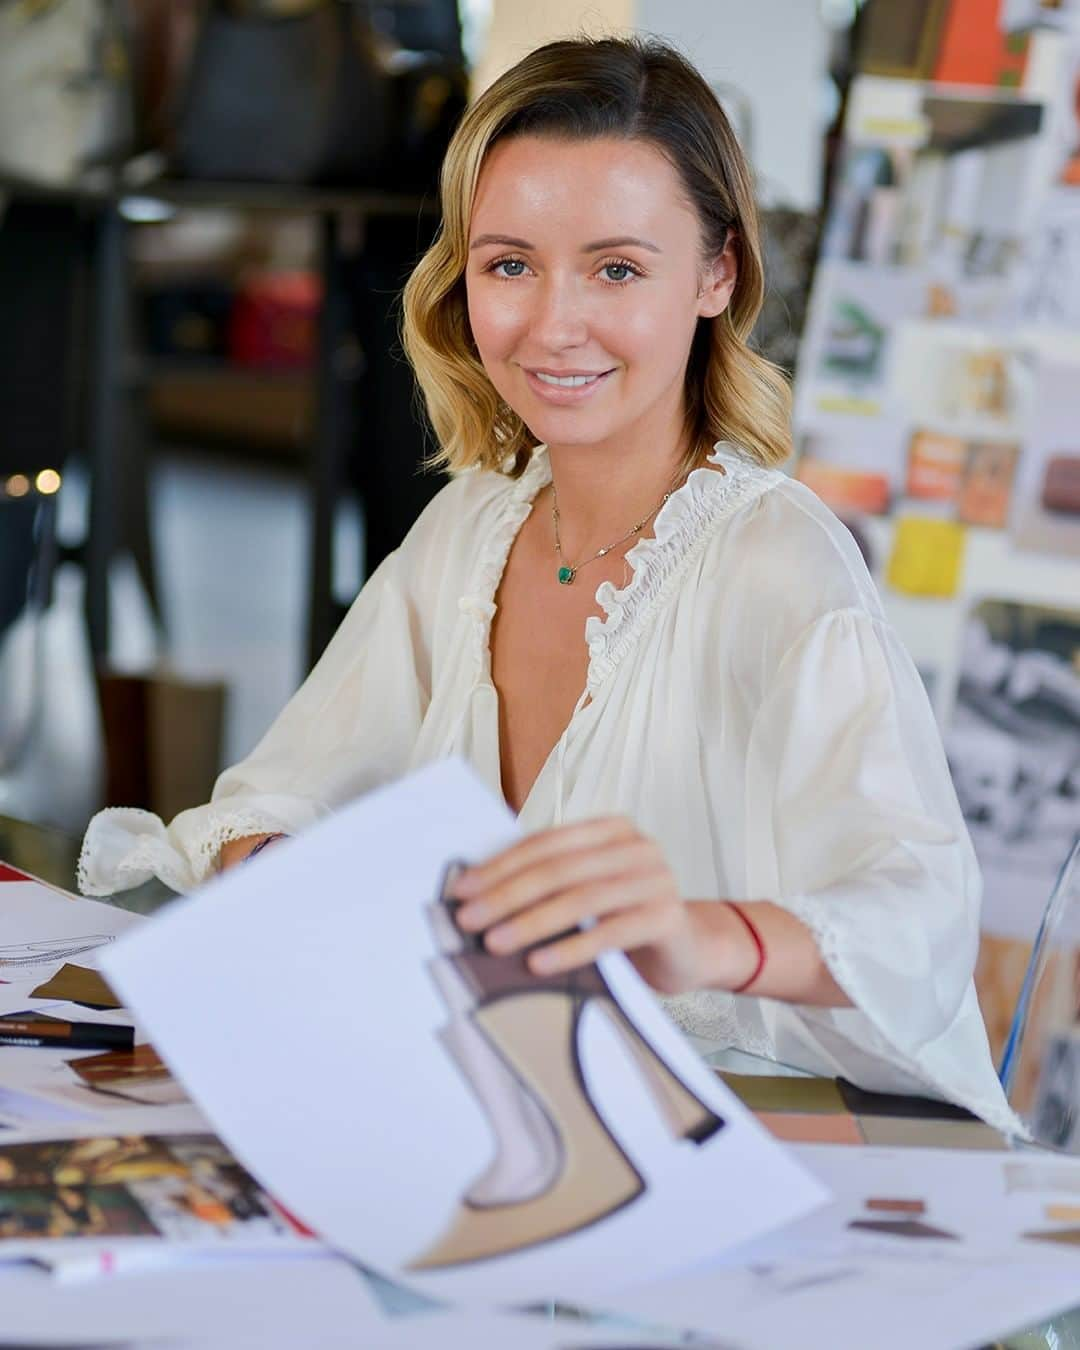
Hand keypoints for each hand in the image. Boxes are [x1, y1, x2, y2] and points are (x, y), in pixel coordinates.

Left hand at [452, 817, 723, 994]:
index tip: (461, 890)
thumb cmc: (623, 920)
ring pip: (580, 899)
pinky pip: (611, 933)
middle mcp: (636, 846)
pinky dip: (570, 949)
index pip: (544, 844)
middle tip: (468, 919)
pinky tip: (539, 965)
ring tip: (494, 944)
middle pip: (558, 870)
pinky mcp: (667, 916)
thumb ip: (550, 882)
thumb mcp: (587, 892)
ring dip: (530, 923)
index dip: (499, 866)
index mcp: (610, 830)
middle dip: (506, 895)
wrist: (688, 949)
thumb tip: (477, 893)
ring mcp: (656, 879)